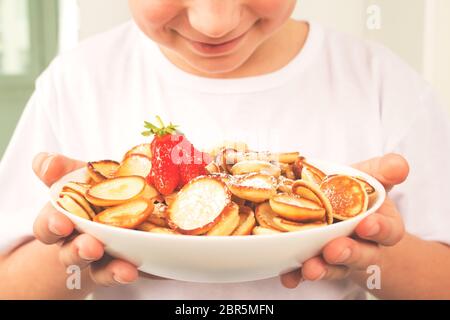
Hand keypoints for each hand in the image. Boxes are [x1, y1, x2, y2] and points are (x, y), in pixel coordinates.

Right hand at [32, 153, 138, 285]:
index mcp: (62, 221)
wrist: (118, 205)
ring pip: (100, 270)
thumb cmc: (91, 190)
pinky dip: (129, 272)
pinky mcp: (122, 265)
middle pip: (71, 253)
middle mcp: (77, 244)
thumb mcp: (76, 175)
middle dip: (80, 251)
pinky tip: (139, 269)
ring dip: (110, 270)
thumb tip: (45, 163)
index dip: (52, 225)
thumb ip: (60, 168)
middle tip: (92, 247)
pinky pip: (124, 273)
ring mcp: (101, 259)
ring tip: (124, 270)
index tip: (62, 222)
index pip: (48, 227)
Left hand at [280, 153, 408, 287]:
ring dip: (323, 269)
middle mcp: (363, 246)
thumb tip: (400, 166)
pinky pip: (306, 272)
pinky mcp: (315, 262)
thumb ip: (384, 169)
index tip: (366, 224)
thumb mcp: (369, 175)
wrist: (336, 204)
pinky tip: (288, 277)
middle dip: (348, 253)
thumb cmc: (354, 189)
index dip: (380, 229)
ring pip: (335, 268)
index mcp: (381, 224)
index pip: (388, 231)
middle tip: (334, 250)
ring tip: (310, 268)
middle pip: (361, 255)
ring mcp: (338, 258)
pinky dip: (297, 275)